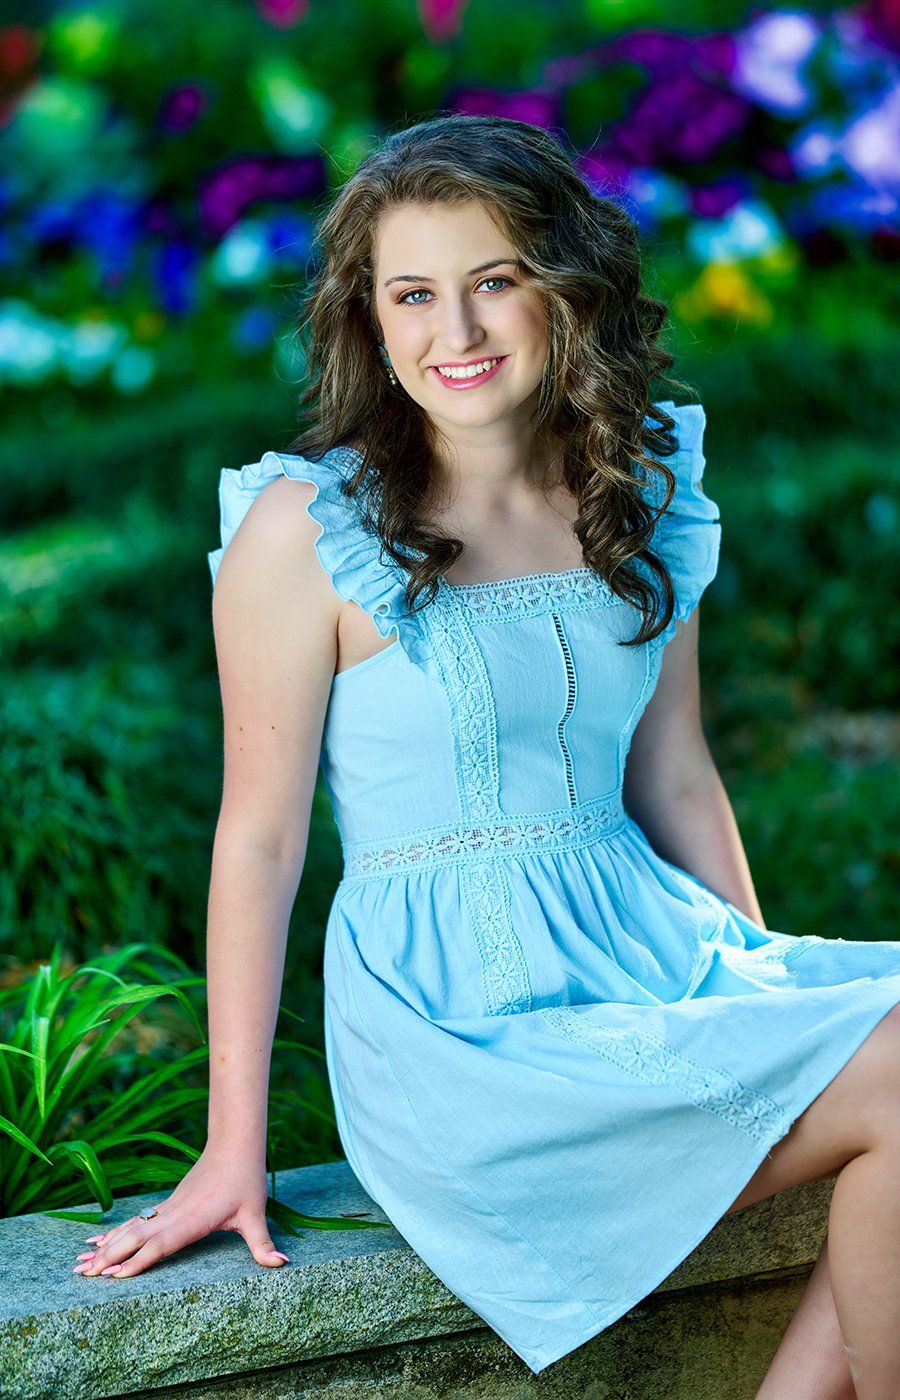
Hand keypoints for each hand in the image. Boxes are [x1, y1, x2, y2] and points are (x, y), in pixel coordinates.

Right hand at [71, 1144, 288, 1279]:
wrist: (234, 1145)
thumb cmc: (245, 1180)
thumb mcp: (256, 1213)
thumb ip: (263, 1243)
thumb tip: (281, 1263)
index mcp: (192, 1220)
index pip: (161, 1245)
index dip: (138, 1261)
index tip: (112, 1276)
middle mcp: (174, 1215)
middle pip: (136, 1238)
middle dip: (109, 1257)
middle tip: (82, 1275)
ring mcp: (167, 1208)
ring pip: (131, 1229)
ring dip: (105, 1247)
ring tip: (80, 1265)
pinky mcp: (167, 1205)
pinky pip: (136, 1222)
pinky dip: (115, 1233)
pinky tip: (98, 1242)